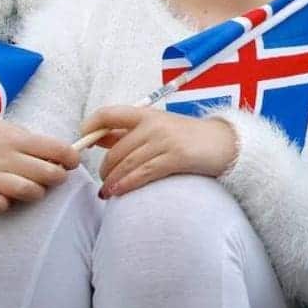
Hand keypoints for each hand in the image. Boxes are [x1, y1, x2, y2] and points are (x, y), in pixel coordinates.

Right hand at [0, 119, 78, 212]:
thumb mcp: (9, 131)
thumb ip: (32, 142)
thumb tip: (61, 154)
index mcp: (18, 140)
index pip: (58, 149)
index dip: (71, 158)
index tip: (71, 162)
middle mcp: (6, 157)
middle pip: (49, 173)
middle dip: (58, 178)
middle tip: (55, 178)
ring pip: (27, 190)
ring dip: (36, 193)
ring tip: (34, 190)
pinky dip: (3, 204)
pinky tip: (4, 199)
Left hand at [82, 106, 237, 197]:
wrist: (224, 143)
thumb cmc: (188, 136)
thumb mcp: (158, 127)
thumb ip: (129, 131)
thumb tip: (98, 137)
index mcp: (146, 114)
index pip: (108, 114)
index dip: (89, 127)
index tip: (84, 143)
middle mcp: (154, 124)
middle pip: (115, 149)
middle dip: (104, 169)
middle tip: (104, 180)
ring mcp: (165, 140)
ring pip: (126, 164)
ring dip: (112, 181)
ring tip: (107, 192)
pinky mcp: (176, 157)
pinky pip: (142, 174)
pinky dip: (126, 185)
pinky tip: (118, 193)